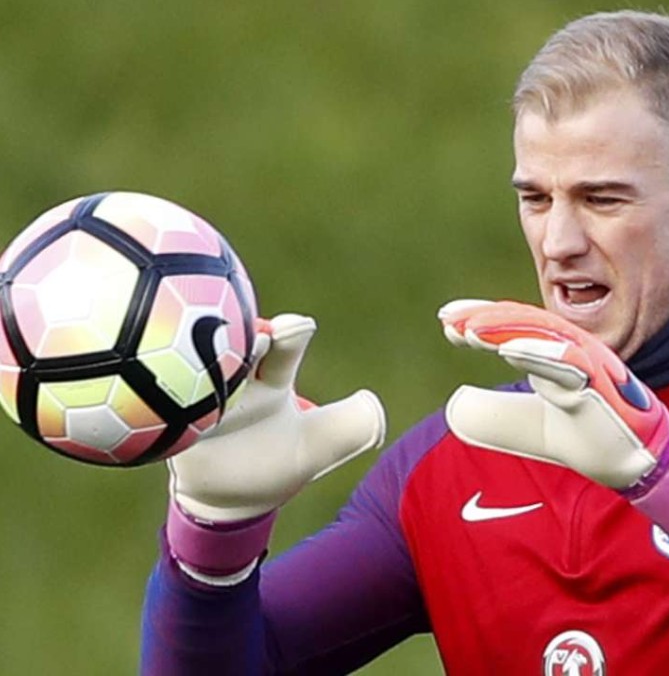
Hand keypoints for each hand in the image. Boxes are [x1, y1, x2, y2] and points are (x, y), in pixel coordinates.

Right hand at [169, 313, 386, 522]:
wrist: (232, 499)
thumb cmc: (280, 461)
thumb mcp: (321, 446)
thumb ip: (351, 425)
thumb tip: (372, 404)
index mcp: (270, 378)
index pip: (282, 348)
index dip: (290, 335)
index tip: (297, 327)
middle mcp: (232, 382)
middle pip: (230, 350)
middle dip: (238, 339)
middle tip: (250, 336)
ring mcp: (197, 405)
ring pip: (191, 378)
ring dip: (195, 370)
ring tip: (199, 364)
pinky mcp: (167, 431)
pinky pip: (154, 415)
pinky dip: (150, 408)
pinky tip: (139, 400)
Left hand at [439, 299, 668, 543]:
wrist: (634, 465)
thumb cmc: (587, 439)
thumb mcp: (529, 428)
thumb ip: (497, 416)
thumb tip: (455, 406)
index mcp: (557, 355)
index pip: (515, 328)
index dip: (481, 320)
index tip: (446, 321)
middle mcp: (573, 351)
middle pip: (525, 323)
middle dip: (485, 318)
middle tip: (448, 320)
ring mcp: (590, 364)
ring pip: (545, 334)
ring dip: (506, 328)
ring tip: (470, 330)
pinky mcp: (602, 384)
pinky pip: (569, 361)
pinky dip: (539, 352)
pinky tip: (509, 349)